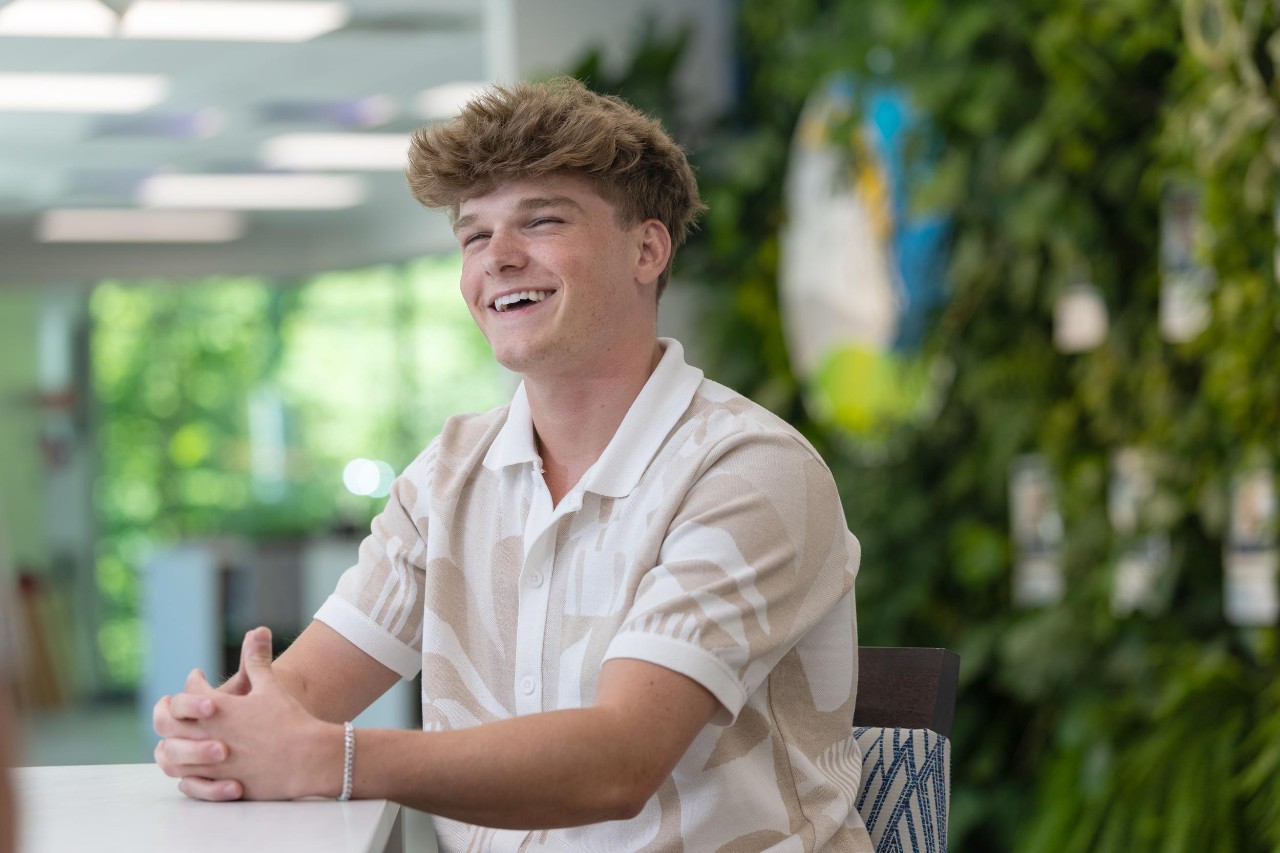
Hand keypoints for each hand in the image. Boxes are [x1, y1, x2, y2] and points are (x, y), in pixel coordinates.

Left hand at [155, 627, 340, 801]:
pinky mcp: (218, 784)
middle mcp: (206, 734)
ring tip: (173, 739)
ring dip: (168, 745)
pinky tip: (189, 768)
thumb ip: (257, 660)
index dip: (193, 681)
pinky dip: (183, 775)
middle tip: (167, 705)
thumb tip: (257, 630)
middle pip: (166, 723)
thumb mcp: (271, 686)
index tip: (197, 676)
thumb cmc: (290, 719)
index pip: (188, 691)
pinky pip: (187, 783)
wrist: (307, 757)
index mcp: (217, 708)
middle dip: (164, 711)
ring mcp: (210, 763)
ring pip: (170, 756)